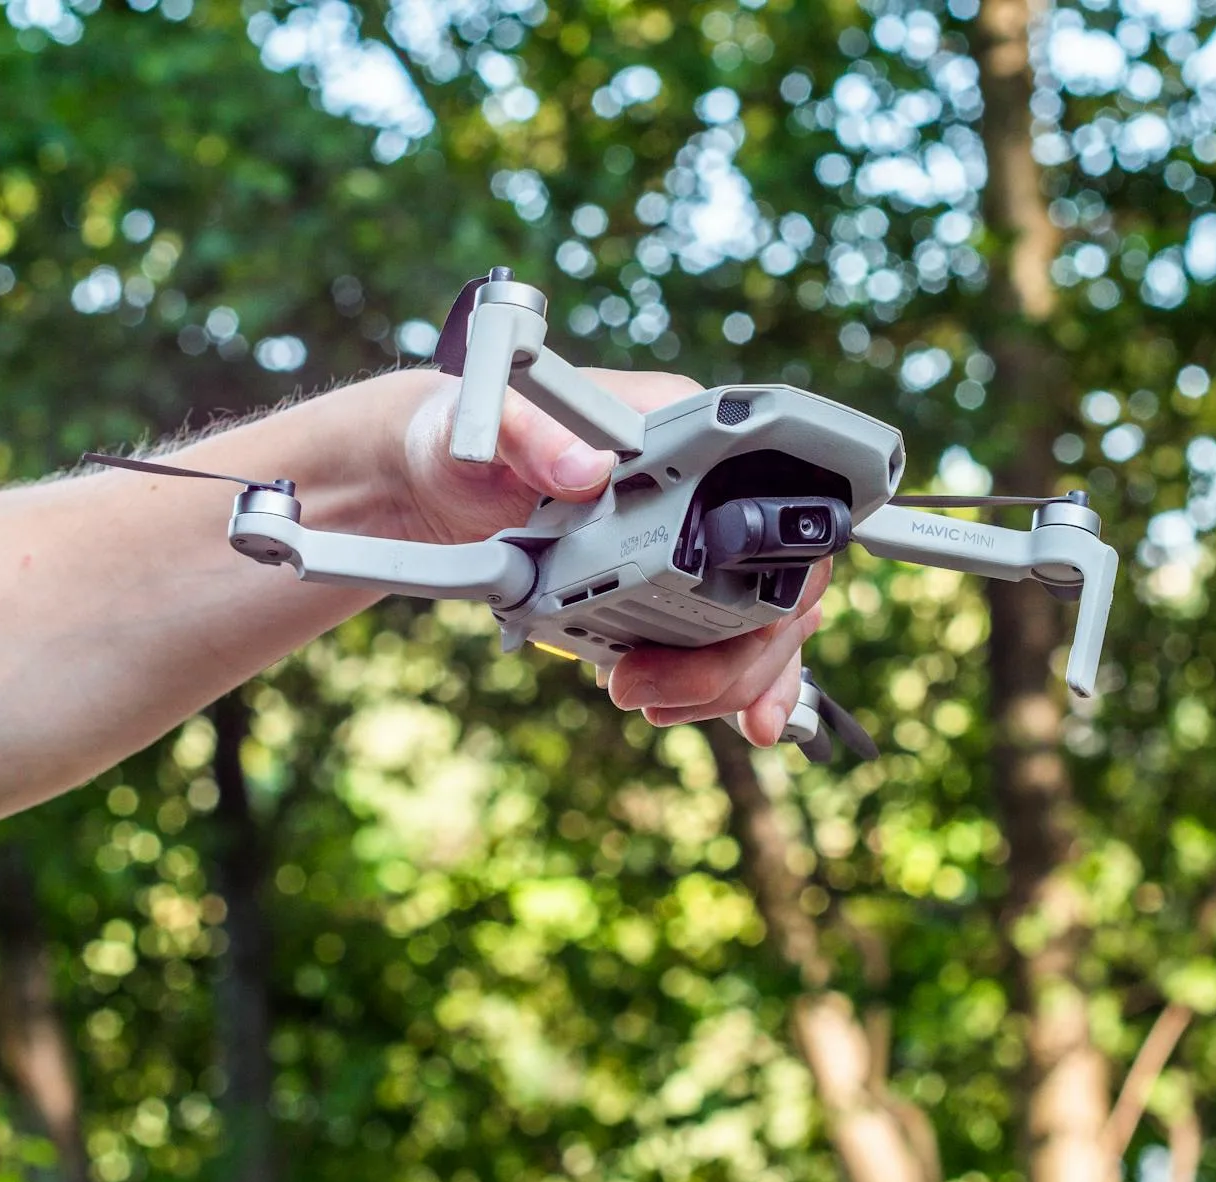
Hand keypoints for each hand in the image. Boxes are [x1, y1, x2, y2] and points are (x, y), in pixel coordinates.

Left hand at [391, 368, 827, 747]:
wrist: (433, 473)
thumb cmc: (459, 434)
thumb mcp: (481, 425)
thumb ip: (529, 434)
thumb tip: (585, 470)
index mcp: (681, 427)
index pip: (771, 501)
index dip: (782, 577)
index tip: (752, 633)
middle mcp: (704, 482)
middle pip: (776, 581)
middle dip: (735, 657)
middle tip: (647, 692)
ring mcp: (690, 538)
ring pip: (757, 623)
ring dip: (726, 681)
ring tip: (652, 706)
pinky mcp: (666, 582)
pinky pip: (725, 639)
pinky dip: (733, 685)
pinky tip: (735, 721)